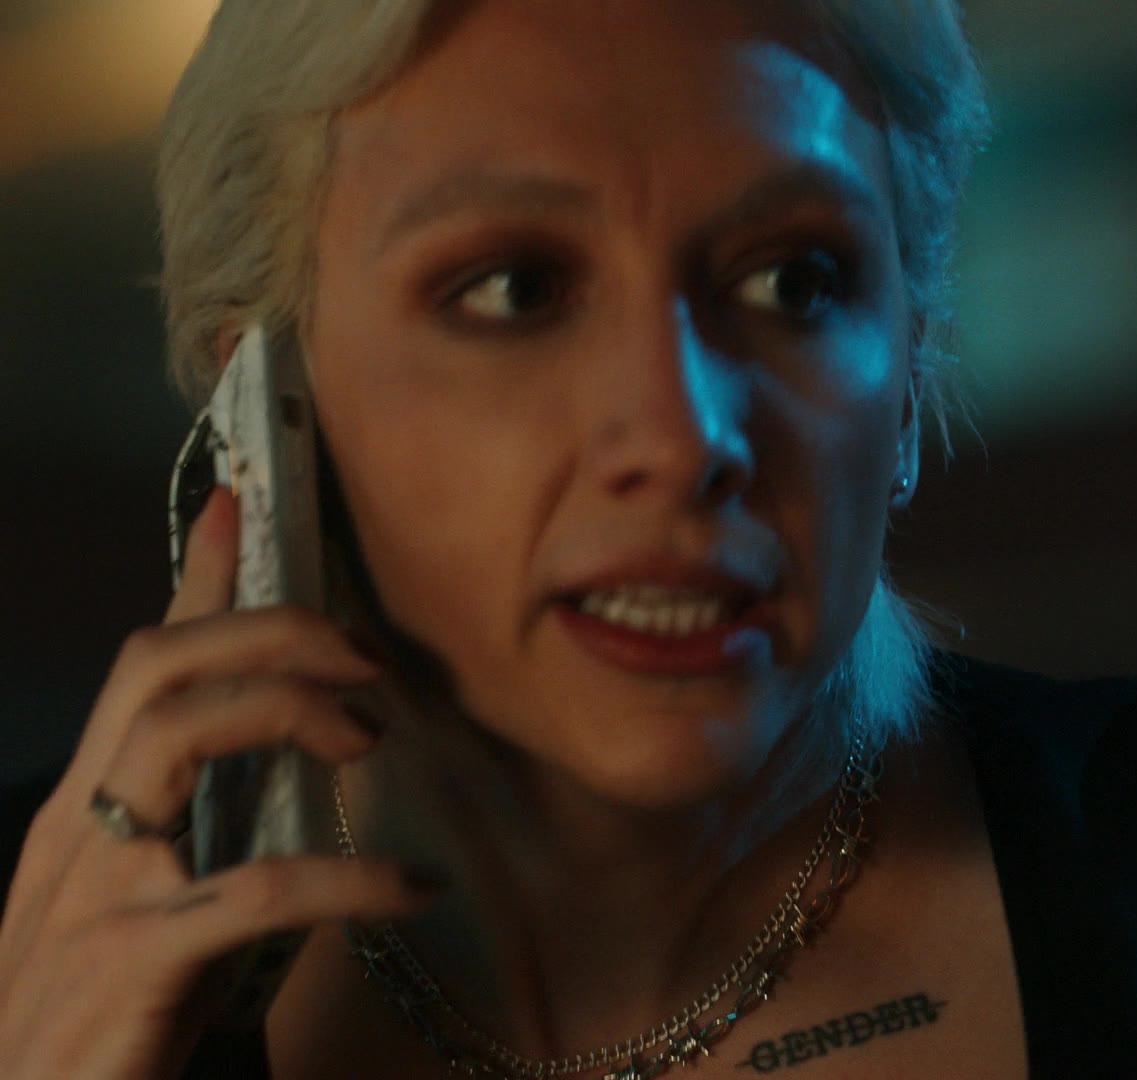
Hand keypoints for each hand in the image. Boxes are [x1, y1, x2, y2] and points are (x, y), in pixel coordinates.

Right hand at [0, 487, 438, 1079]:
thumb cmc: (102, 1027)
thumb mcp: (146, 910)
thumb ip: (202, 833)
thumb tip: (297, 767)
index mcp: (83, 812)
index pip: (140, 667)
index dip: (196, 584)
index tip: (243, 505)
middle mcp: (74, 833)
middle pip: (157, 672)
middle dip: (268, 635)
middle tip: (364, 658)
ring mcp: (93, 896)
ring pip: (176, 737)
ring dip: (288, 711)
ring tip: (372, 737)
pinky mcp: (131, 966)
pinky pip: (252, 890)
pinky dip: (346, 878)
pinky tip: (412, 886)